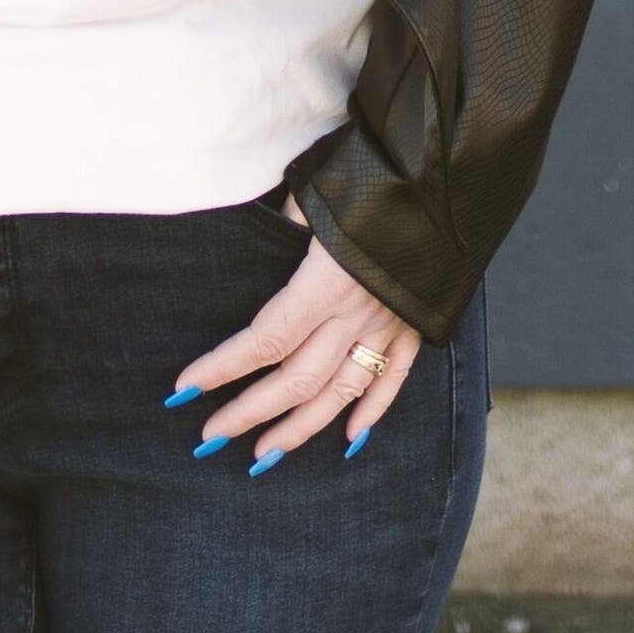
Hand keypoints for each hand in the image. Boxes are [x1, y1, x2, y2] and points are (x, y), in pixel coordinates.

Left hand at [167, 197, 423, 467]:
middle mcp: (355, 314)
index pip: (264, 341)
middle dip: (250, 413)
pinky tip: (351, 438)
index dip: (222, 369)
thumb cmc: (376, 178)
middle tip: (211, 438)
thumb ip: (287, 223)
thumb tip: (262, 236)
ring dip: (302, 427)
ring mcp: (389, 324)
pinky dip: (373, 410)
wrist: (449, 179)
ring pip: (341, 391)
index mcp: (324, 283)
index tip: (184, 390)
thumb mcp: (316, 195)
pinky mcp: (417, 324)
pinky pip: (394, 378)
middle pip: (296, 379)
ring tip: (267, 455)